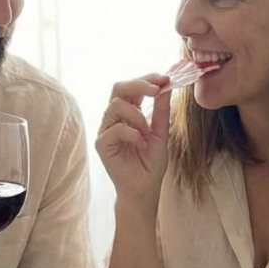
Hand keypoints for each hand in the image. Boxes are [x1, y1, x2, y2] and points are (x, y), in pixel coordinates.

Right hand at [95, 75, 170, 204]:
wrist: (144, 188)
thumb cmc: (150, 163)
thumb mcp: (161, 133)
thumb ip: (161, 110)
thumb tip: (166, 86)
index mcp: (129, 113)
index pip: (132, 87)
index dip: (147, 79)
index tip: (165, 79)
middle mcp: (115, 118)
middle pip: (118, 88)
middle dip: (139, 85)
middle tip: (156, 89)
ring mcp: (106, 130)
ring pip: (115, 106)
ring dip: (137, 115)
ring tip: (148, 131)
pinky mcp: (102, 144)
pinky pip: (115, 129)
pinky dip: (132, 133)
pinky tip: (141, 144)